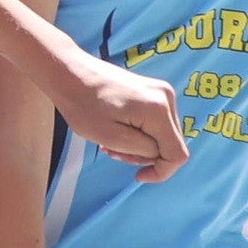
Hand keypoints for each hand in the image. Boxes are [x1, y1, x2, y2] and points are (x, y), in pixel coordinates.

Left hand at [67, 60, 189, 180]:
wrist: (70, 71)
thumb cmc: (83, 105)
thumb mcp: (111, 137)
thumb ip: (142, 150)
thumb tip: (158, 154)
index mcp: (159, 110)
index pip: (177, 154)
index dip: (161, 172)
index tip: (137, 175)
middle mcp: (167, 98)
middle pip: (170, 145)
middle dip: (144, 157)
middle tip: (113, 152)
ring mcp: (161, 92)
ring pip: (162, 136)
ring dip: (139, 146)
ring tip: (109, 142)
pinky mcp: (153, 92)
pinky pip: (155, 124)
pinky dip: (138, 134)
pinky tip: (116, 131)